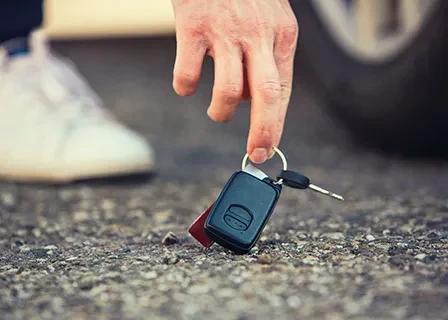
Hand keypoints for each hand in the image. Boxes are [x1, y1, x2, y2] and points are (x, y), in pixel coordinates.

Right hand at [171, 0, 298, 162]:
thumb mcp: (267, 20)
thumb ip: (264, 60)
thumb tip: (250, 101)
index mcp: (281, 35)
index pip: (284, 89)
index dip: (277, 124)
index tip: (268, 148)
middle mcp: (258, 35)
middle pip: (267, 95)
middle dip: (262, 132)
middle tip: (254, 154)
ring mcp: (226, 31)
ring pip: (229, 91)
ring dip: (221, 112)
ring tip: (216, 112)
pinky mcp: (193, 26)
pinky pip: (188, 74)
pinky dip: (185, 88)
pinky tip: (185, 85)